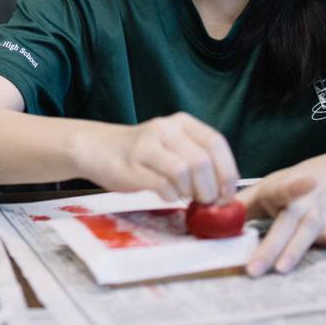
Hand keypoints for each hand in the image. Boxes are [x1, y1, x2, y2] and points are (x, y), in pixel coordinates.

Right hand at [71, 113, 239, 203]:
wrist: (98, 149)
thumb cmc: (142, 153)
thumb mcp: (174, 145)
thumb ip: (198, 159)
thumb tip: (225, 191)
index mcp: (181, 122)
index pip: (216, 143)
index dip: (227, 172)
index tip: (227, 193)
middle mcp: (165, 129)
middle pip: (202, 161)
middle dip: (210, 188)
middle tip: (207, 201)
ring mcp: (146, 146)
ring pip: (183, 172)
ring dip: (190, 192)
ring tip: (185, 196)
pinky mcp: (132, 166)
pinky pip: (163, 185)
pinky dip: (171, 196)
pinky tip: (167, 195)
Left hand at [237, 153, 325, 275]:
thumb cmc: (286, 189)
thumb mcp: (262, 191)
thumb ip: (238, 206)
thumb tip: (208, 220)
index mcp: (282, 190)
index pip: (281, 190)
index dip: (286, 189)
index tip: (284, 190)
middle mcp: (303, 202)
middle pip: (288, 224)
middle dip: (272, 246)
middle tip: (255, 267)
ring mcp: (321, 215)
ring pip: (310, 234)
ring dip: (297, 250)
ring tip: (283, 268)